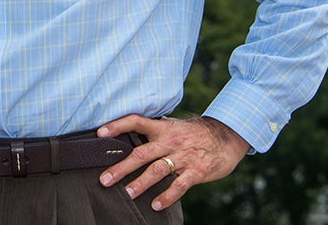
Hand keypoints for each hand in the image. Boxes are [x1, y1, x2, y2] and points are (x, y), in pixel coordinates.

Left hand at [98, 114, 248, 211]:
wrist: (227, 137)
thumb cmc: (195, 133)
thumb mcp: (174, 127)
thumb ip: (156, 131)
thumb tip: (132, 133)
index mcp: (163, 128)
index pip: (136, 121)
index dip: (117, 125)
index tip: (100, 133)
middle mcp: (170, 141)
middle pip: (141, 153)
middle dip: (121, 167)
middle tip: (105, 179)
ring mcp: (183, 156)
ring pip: (158, 170)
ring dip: (141, 183)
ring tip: (127, 193)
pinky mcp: (197, 171)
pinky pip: (179, 185)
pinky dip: (167, 196)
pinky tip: (156, 205)